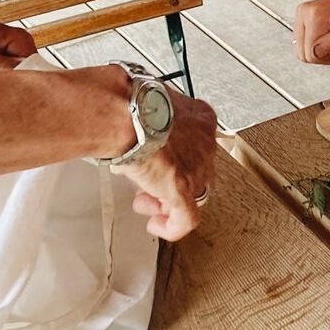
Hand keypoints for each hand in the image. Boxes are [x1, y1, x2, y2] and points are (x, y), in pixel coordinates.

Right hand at [114, 85, 217, 240]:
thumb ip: (145, 116)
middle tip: (147, 182)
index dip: (175, 157)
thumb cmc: (130, 102)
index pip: (195, 143)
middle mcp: (204, 143)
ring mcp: (197, 168)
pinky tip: (158, 226)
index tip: (159, 160)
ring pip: (192, 195)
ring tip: (145, 201)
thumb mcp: (144, 105)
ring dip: (166, 202)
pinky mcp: (184, 191)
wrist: (126, 113)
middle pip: (194, 171)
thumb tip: (126, 118)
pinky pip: (186, 219)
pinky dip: (171, 227)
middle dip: (169, 180)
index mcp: (199, 117)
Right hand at [293, 0, 329, 64]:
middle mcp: (304, 12)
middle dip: (327, 57)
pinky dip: (319, 47)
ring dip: (323, 53)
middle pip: (306, 55)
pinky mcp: (301, 18)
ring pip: (303, 52)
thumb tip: (315, 53)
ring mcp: (301, 14)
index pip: (313, 55)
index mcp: (316, 15)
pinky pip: (304, 45)